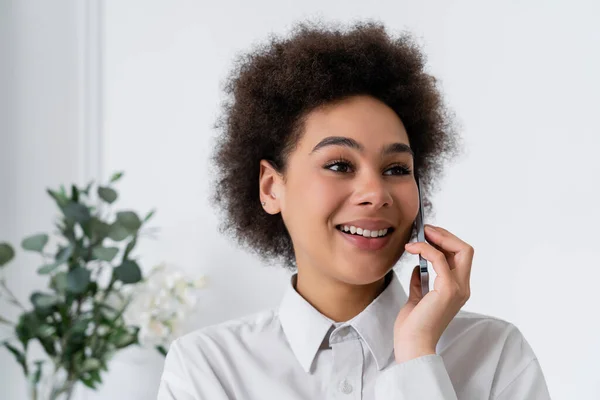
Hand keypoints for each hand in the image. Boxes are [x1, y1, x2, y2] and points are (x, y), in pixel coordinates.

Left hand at [393, 224, 473, 362]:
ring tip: (418, 236)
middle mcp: (462, 288)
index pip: (460, 257)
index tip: (427, 236)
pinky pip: (440, 259)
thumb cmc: (413, 326)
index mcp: (457, 289)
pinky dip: (426, 249)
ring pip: (460, 250)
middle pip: (465, 250)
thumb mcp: (417, 297)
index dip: (445, 242)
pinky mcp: (447, 290)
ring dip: (437, 238)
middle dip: (445, 235)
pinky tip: (412, 248)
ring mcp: (457, 289)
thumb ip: (421, 281)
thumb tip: (418, 266)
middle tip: (425, 230)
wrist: (412, 345)